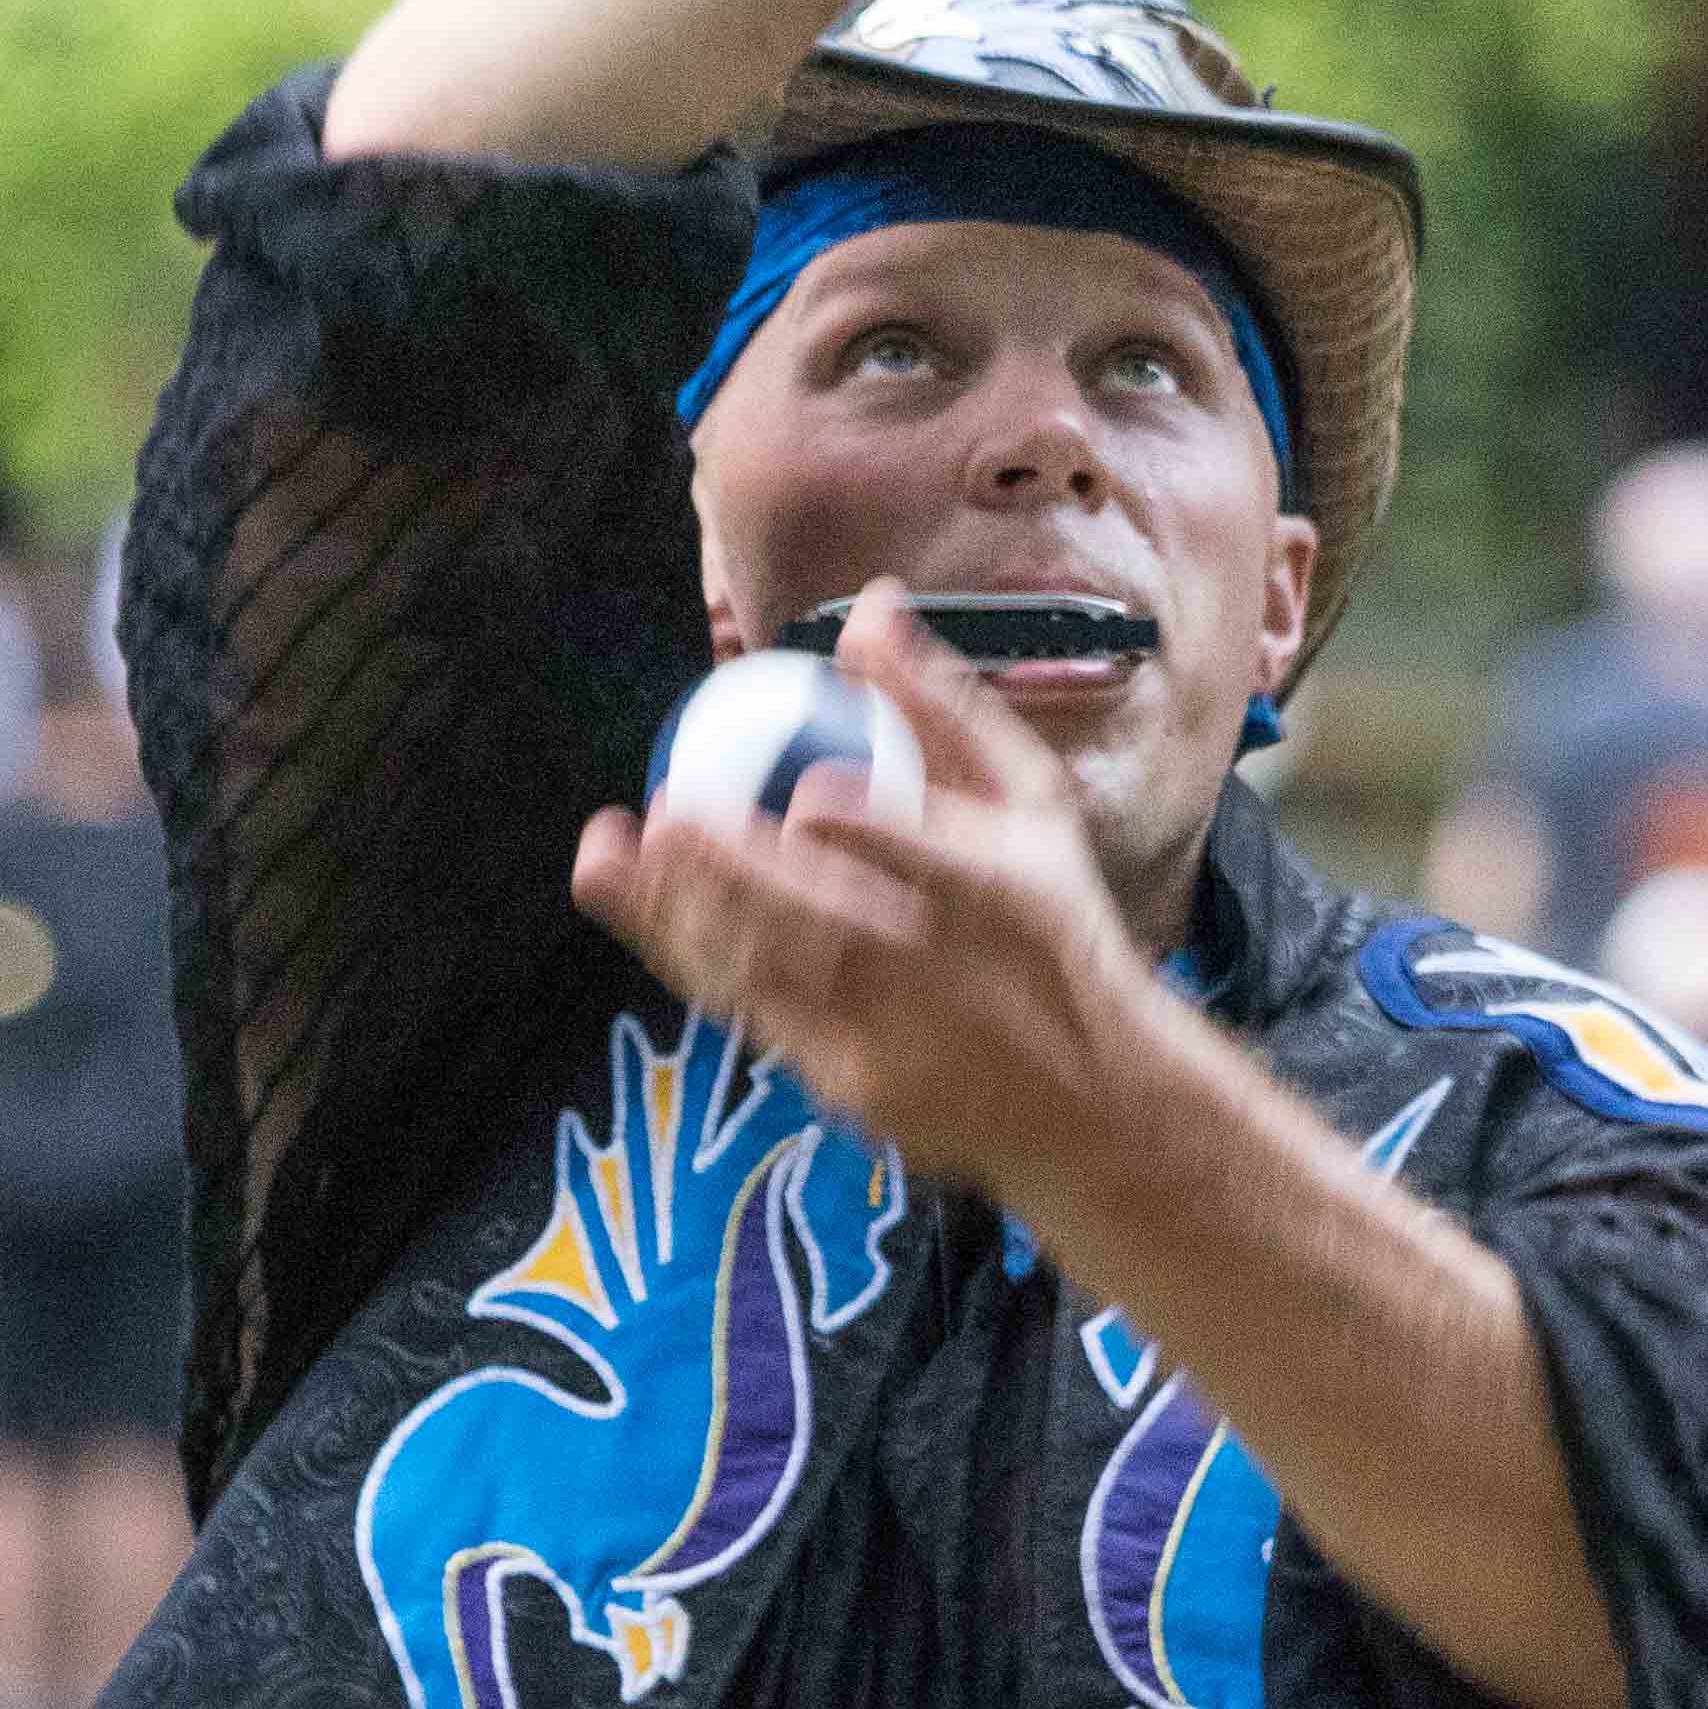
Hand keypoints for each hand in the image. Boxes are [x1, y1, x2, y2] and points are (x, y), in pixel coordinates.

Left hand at [570, 585, 1163, 1202]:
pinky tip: (644, 909)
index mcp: (1002, 894)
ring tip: (622, 856)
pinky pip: (753, 1016)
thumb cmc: (1053, 926)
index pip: (918, 853)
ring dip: (682, 914)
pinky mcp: (848, 1089)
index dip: (856, 826)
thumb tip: (866, 608)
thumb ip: (943, 708)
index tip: (805, 799)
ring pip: (767, 974)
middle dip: (734, 871)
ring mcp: (889, 1042)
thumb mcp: (1033, 807)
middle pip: (821, 920)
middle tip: (669, 812)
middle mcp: (941, 973)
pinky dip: (692, 958)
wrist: (1084, 1100)